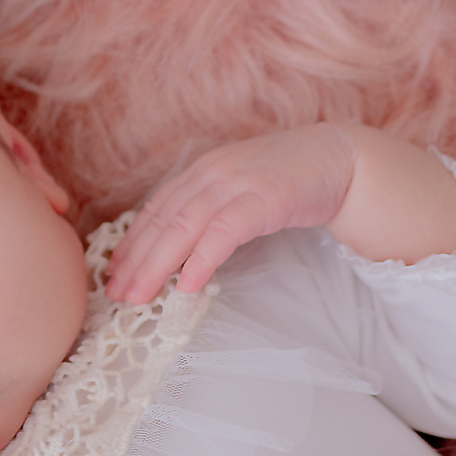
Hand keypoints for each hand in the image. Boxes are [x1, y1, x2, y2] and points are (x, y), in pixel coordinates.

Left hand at [105, 123, 356, 302]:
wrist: (343, 159)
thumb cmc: (289, 182)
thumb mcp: (238, 192)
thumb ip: (208, 211)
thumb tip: (175, 252)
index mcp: (202, 172)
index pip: (156, 210)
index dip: (131, 243)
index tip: (112, 274)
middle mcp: (212, 173)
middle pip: (163, 221)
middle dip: (136, 260)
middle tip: (115, 295)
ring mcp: (238, 183)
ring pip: (185, 227)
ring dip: (157, 265)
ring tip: (139, 296)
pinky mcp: (266, 198)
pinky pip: (226, 232)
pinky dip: (203, 258)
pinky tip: (187, 285)